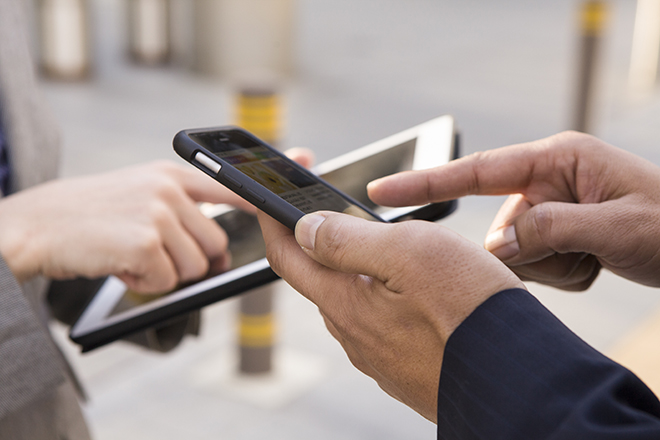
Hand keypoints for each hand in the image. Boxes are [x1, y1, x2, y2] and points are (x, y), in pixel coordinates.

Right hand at [0, 161, 249, 291]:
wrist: (37, 225)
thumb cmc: (90, 215)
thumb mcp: (139, 193)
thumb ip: (180, 209)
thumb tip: (218, 250)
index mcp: (170, 175)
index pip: (229, 187)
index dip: (256, 201)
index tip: (274, 207)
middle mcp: (168, 190)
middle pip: (215, 244)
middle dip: (191, 261)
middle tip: (156, 256)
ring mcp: (157, 214)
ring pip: (195, 266)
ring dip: (165, 274)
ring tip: (132, 257)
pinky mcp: (144, 243)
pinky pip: (168, 281)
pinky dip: (146, 284)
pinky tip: (121, 267)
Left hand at [258, 210, 522, 421]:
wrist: (519, 380)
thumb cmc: (470, 310)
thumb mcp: (409, 251)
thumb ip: (348, 239)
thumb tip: (306, 229)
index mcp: (344, 302)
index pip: (288, 258)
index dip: (274, 223)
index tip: (269, 200)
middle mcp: (354, 335)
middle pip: (321, 279)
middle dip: (321, 244)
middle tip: (340, 214)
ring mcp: (381, 358)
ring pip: (355, 302)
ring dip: (359, 271)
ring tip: (390, 248)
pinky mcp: (407, 370)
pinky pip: (384, 325)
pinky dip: (386, 298)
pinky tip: (418, 292)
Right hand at [368, 131, 659, 289]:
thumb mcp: (618, 226)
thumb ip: (550, 231)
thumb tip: (496, 247)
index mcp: (557, 159)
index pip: (477, 170)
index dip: (424, 181)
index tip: (381, 190)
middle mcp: (547, 180)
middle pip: (500, 230)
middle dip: (533, 255)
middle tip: (582, 258)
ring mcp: (551, 208)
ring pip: (516, 254)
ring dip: (554, 268)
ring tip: (598, 260)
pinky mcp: (556, 233)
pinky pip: (536, 266)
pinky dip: (564, 275)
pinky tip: (597, 265)